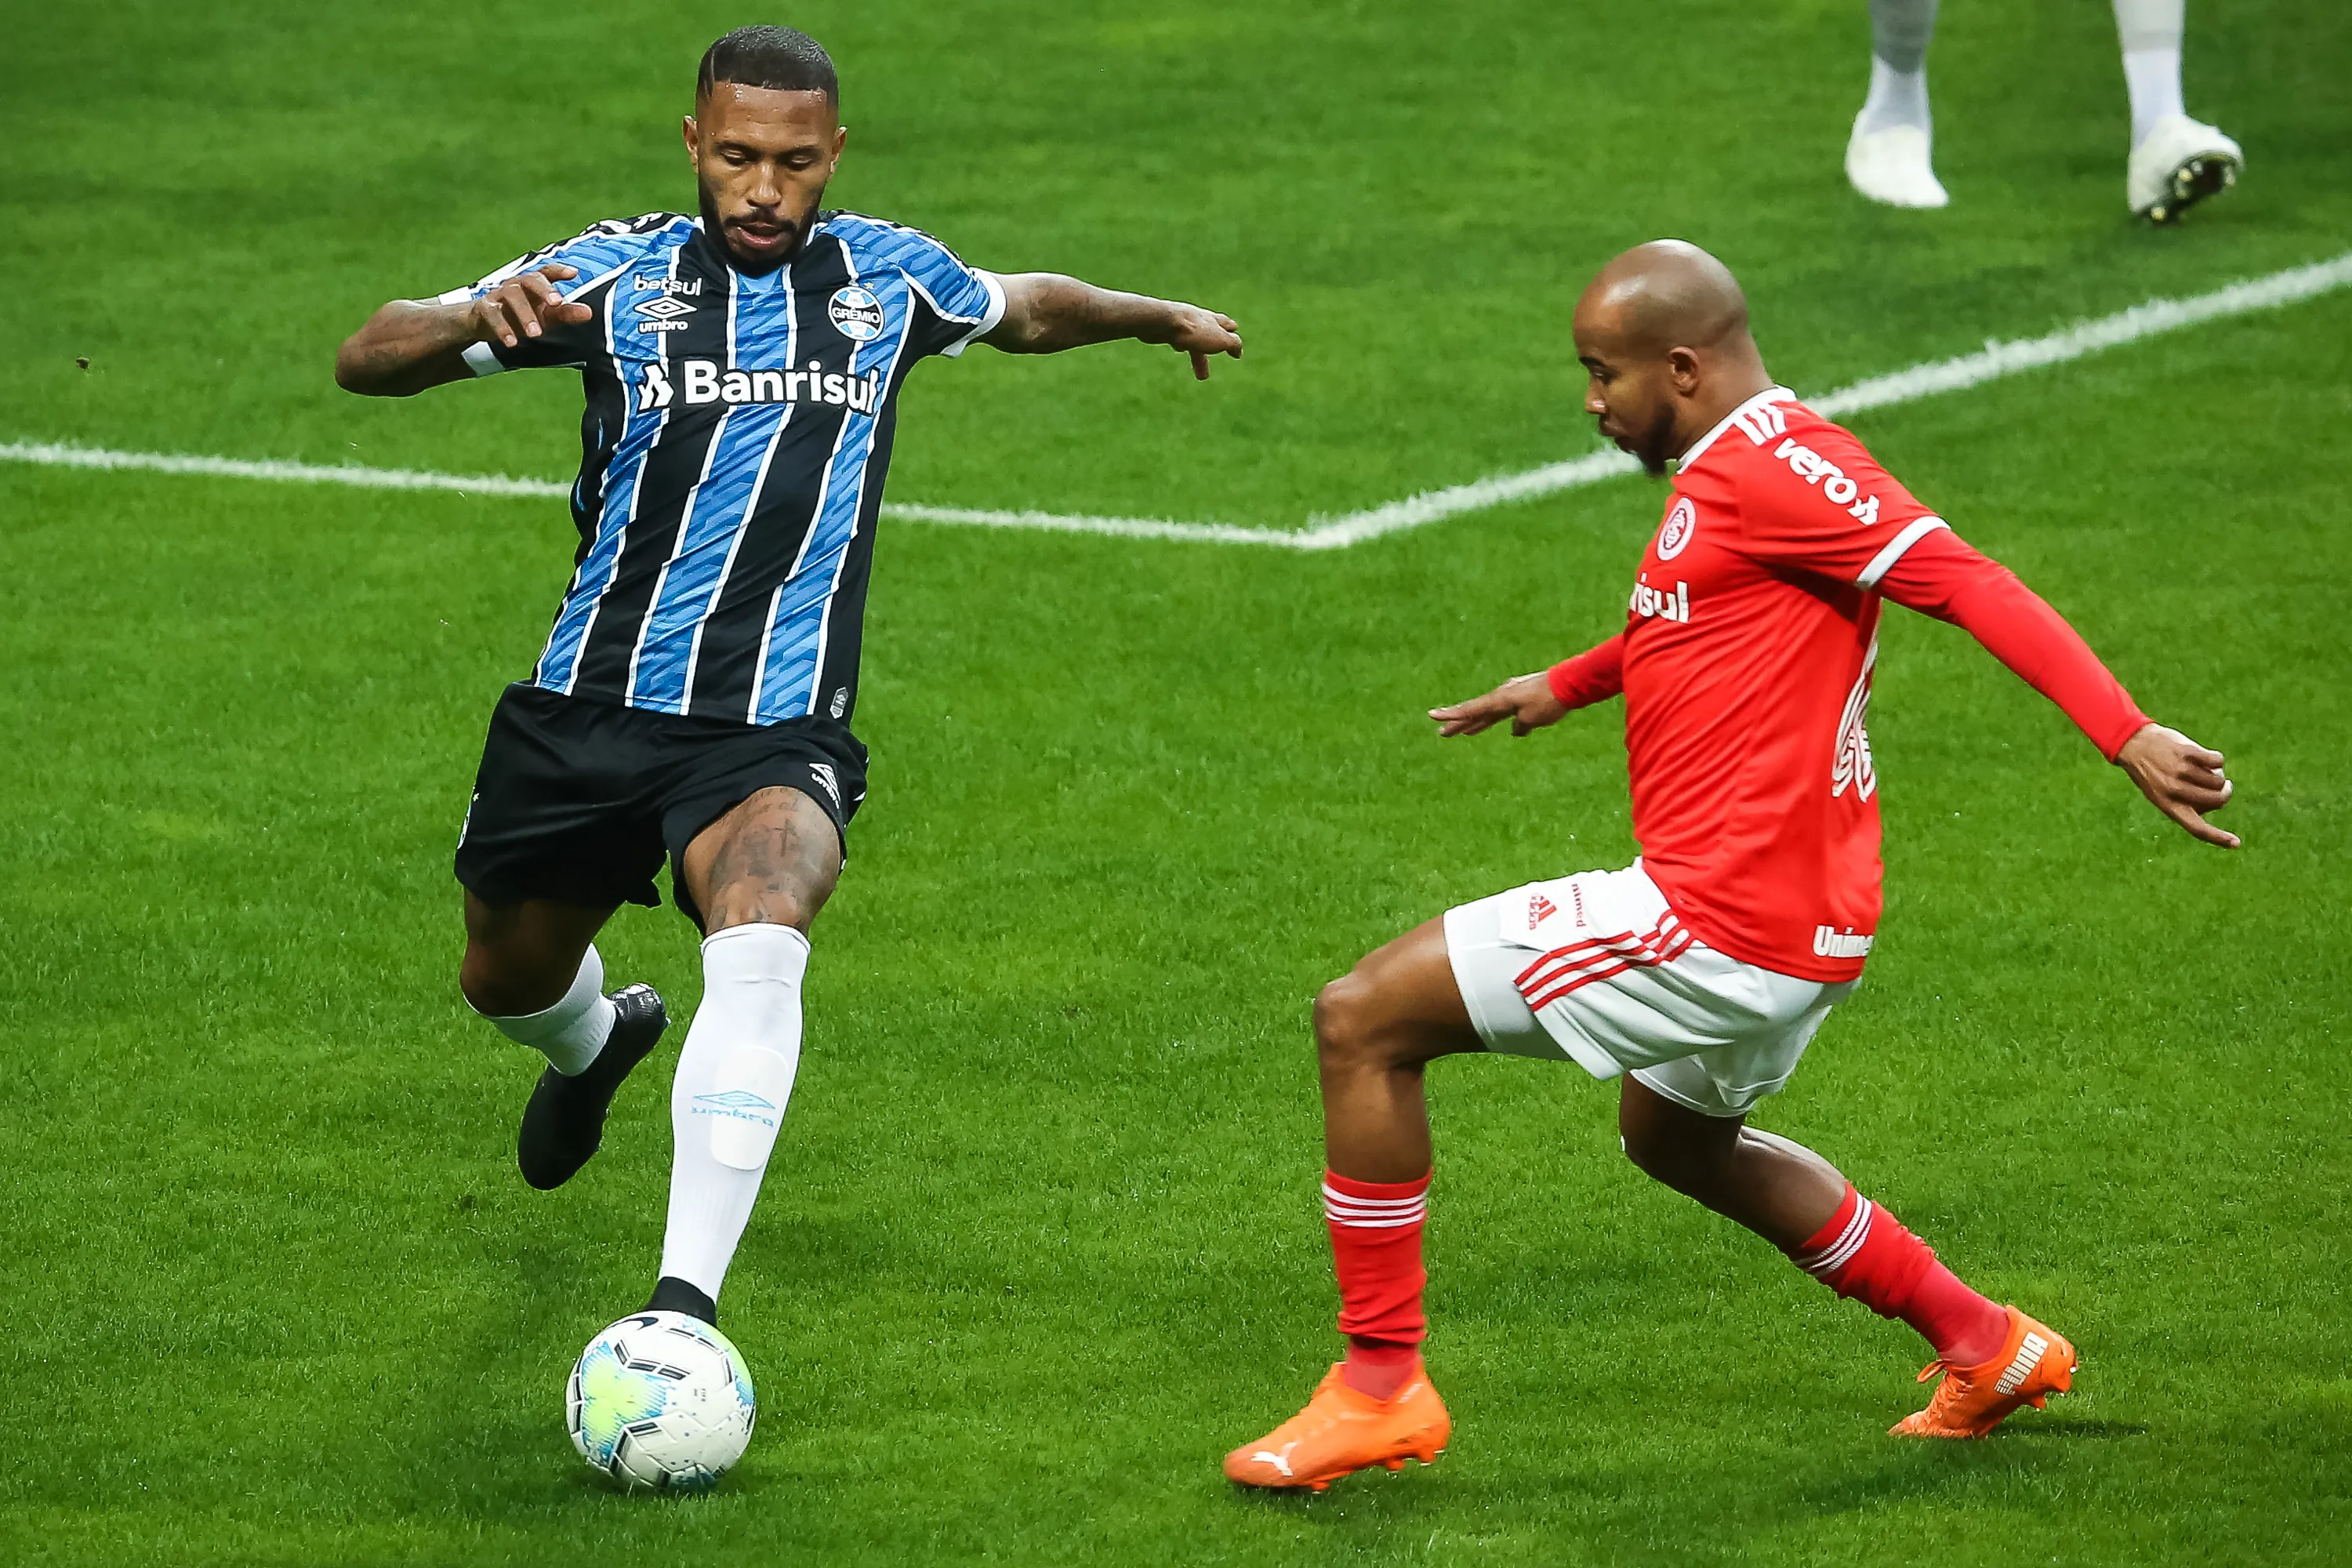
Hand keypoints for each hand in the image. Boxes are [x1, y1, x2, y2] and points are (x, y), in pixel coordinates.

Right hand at [468, 264, 592, 348]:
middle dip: (544, 289)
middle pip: (530, 279)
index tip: (573, 273)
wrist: (483, 321)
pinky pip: (492, 314)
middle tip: (557, 303)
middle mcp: (516, 284)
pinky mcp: (484, 308)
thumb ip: (566, 313)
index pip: (547, 272)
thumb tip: (589, 313)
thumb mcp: (546, 315)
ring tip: (536, 334)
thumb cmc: (522, 314)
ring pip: (512, 296)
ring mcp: (499, 294)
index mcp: (533, 284)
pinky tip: (511, 342)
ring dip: (525, 314)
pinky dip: (502, 328)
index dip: (559, 270)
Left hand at [1155, 302, 1242, 379]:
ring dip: (1198, 355)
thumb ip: (1232, 344)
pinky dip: (1181, 344)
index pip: (1227, 326)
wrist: (1162, 321)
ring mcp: (1182, 322)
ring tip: (1199, 373)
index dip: (1232, 337)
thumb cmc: (1193, 331)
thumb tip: (1239, 351)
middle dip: (1213, 353)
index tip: (1235, 349)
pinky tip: (1177, 348)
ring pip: (1194, 339)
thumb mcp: (1220, 340)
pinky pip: (1177, 336)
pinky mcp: (1167, 327)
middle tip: (1218, 365)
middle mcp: (1199, 318)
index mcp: (1213, 320)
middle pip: (1209, 336)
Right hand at [1430, 672, 1568, 738]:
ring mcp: (1512, 695)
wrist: (1570, 683)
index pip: (1471, 709)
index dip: (1451, 715)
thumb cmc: (1549, 701)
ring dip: (1477, 722)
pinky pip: (1503, 711)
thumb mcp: (1532, 718)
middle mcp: (1502, 696)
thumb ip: (1520, 726)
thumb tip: (1516, 730)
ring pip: (1489, 712)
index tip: (1432, 715)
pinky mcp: (1523, 697)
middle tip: (1443, 733)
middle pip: (1477, 712)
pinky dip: (1495, 719)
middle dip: (1460, 723)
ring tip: (1463, 733)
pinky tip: (1497, 727)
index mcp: (1500, 700)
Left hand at [2114, 722, 2238, 847]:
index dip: (2218, 837)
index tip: (2236, 843)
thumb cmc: (2151, 771)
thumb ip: (2184, 802)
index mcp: (2168, 805)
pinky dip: (2216, 759)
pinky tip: (2204, 756)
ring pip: (2218, 779)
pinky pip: (2217, 761)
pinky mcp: (2187, 752)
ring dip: (2217, 773)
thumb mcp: (2160, 793)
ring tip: (2202, 768)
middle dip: (2225, 793)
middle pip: (2216, 800)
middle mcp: (2174, 791)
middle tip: (2224, 786)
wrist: (2133, 743)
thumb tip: (2216, 802)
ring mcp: (2181, 771)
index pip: (2196, 828)